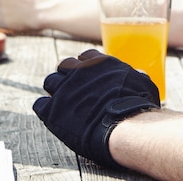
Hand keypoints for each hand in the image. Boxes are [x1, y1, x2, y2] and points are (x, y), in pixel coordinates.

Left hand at [33, 49, 159, 167]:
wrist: (124, 126)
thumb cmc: (138, 106)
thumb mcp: (143, 84)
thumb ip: (136, 75)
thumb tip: (138, 73)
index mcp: (99, 62)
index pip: (84, 57)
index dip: (85, 68)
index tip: (88, 78)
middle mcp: (78, 71)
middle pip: (63, 65)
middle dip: (67, 76)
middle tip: (72, 90)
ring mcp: (63, 90)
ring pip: (49, 81)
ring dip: (55, 91)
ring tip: (62, 104)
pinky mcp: (52, 110)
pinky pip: (39, 104)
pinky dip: (45, 109)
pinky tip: (54, 117)